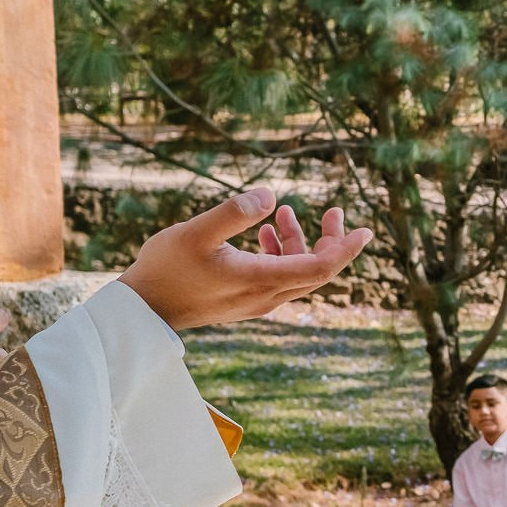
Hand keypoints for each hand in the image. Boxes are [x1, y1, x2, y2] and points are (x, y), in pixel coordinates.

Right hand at [117, 188, 371, 330]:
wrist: (141, 311)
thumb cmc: (165, 269)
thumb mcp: (195, 232)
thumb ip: (233, 211)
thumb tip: (272, 196)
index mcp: (262, 280)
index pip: (322, 267)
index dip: (347, 248)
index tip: (365, 229)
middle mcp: (266, 296)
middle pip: (318, 270)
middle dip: (331, 240)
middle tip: (335, 212)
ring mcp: (256, 302)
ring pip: (297, 272)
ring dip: (299, 242)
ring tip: (285, 213)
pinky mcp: (244, 301)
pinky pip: (278, 277)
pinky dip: (281, 254)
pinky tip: (265, 232)